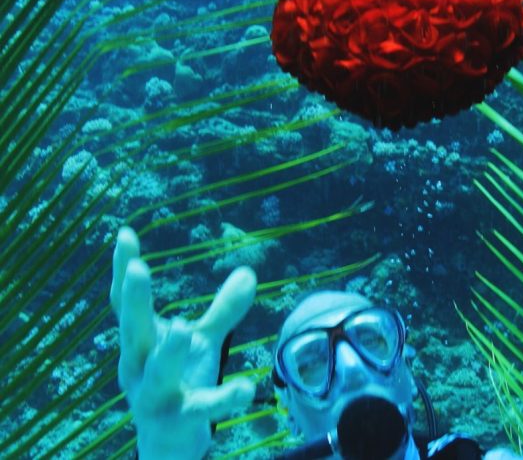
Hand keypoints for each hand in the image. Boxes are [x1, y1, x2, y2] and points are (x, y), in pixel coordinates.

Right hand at [110, 227, 256, 458]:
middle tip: (137, 267)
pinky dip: (224, 398)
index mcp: (139, 343)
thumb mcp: (202, 342)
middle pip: (131, 331)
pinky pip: (201, 408)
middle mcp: (137, 367)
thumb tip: (249, 271)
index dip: (123, 270)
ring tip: (184, 330)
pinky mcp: (178, 420)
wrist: (169, 443)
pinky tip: (248, 387)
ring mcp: (153, 396)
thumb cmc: (179, 382)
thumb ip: (223, 310)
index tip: (125, 233)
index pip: (125, 303)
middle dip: (133, 301)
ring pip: (157, 372)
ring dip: (168, 352)